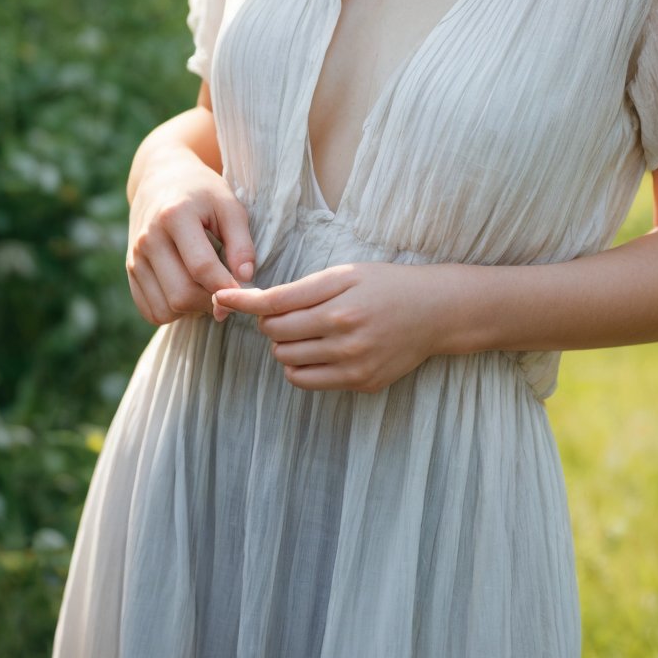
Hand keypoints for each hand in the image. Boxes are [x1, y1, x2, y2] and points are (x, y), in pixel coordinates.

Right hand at [126, 154, 252, 325]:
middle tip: (229, 293)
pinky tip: (189, 292)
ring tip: (209, 290)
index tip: (246, 291)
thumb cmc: (202, 192)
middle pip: (181, 294)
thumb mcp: (228, 204)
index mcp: (174, 216)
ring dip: (193, 310)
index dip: (227, 286)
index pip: (202, 267)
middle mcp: (148, 239)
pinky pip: (151, 311)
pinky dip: (174, 312)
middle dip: (211, 302)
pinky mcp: (129, 271)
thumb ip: (241, 242)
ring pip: (165, 309)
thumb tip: (245, 278)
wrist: (161, 179)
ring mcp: (134, 257)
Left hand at [212, 262, 442, 392]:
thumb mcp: (346, 274)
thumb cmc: (386, 285)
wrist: (434, 312)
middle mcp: (344, 336)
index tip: (222, 298)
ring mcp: (353, 364)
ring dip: (285, 345)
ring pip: (288, 361)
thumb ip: (302, 290)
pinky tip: (315, 350)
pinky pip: (308, 381)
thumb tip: (258, 303)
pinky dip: (300, 367)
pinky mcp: (361, 383)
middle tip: (284, 312)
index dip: (244, 302)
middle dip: (271, 322)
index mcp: (338, 303)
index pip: (275, 305)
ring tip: (304, 331)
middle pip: (277, 335)